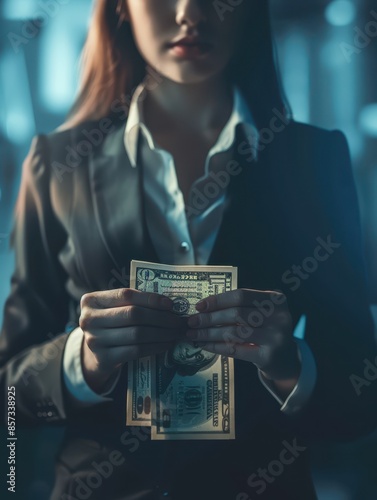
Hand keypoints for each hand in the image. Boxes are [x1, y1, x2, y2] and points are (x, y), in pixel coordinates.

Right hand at [79, 288, 186, 393]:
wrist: (97, 352)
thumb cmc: (112, 323)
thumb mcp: (115, 308)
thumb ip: (135, 302)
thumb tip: (170, 304)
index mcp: (92, 300)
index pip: (125, 295)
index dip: (150, 299)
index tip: (170, 304)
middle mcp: (89, 319)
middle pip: (133, 315)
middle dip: (161, 318)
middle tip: (179, 321)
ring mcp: (94, 340)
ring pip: (137, 334)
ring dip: (162, 333)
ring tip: (177, 332)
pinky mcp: (103, 359)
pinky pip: (136, 351)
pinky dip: (155, 346)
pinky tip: (167, 344)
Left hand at [186, 289, 300, 384]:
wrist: (285, 358)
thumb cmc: (266, 329)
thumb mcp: (261, 312)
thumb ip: (240, 306)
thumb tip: (203, 307)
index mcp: (276, 299)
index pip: (241, 295)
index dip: (218, 300)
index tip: (199, 306)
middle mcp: (279, 317)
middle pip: (236, 314)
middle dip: (210, 318)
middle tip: (192, 322)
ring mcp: (275, 337)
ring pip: (234, 332)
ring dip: (209, 333)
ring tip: (193, 334)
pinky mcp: (268, 356)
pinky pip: (236, 349)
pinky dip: (217, 346)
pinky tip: (205, 345)